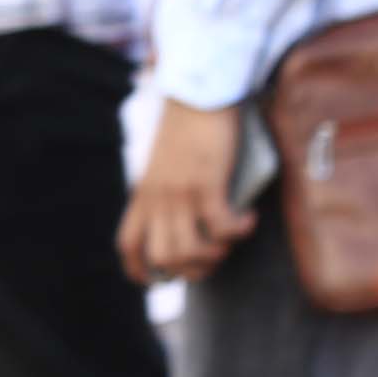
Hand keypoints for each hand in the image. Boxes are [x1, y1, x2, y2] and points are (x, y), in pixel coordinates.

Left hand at [122, 93, 254, 285]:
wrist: (200, 95)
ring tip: (229, 242)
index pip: (129, 246)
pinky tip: (249, 220)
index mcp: (142, 196)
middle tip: (213, 258)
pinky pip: (219, 225)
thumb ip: (167, 193)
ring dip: (213, 255)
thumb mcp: (165, 166)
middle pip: (162, 257)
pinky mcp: (205, 183)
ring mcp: (179, 193)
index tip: (159, 281)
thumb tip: (187, 222)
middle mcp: (156, 199)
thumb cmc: (188, 129)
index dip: (140, 271)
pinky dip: (237, 231)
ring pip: (187, 249)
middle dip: (190, 270)